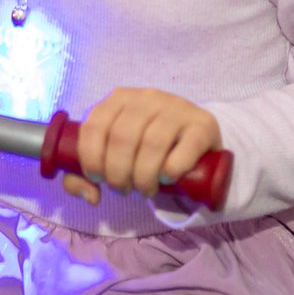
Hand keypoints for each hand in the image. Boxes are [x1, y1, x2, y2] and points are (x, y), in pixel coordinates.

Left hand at [62, 88, 219, 203]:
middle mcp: (147, 97)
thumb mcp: (116, 152)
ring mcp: (177, 108)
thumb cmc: (147, 149)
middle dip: (118, 174)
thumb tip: (91, 196)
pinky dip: (171, 170)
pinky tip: (167, 179)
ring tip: (144, 190)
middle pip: (122, 138)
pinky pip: (184, 149)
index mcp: (120, 98)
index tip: (99, 179)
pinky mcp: (203, 124)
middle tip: (124, 190)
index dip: (91, 158)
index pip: (95, 126)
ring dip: (143, 177)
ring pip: (152, 144)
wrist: (194, 141)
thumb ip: (90, 173)